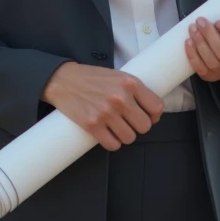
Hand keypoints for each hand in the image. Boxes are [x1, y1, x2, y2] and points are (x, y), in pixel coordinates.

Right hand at [40, 62, 163, 150]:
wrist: (63, 80)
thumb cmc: (91, 78)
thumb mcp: (117, 75)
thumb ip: (134, 90)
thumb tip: (151, 112)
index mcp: (130, 82)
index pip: (157, 107)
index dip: (154, 115)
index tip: (147, 116)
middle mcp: (120, 98)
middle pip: (145, 126)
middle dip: (138, 126)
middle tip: (128, 121)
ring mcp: (106, 112)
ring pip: (130, 137)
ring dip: (124, 135)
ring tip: (116, 126)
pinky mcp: (92, 125)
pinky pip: (113, 145)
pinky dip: (112, 142)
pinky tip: (107, 133)